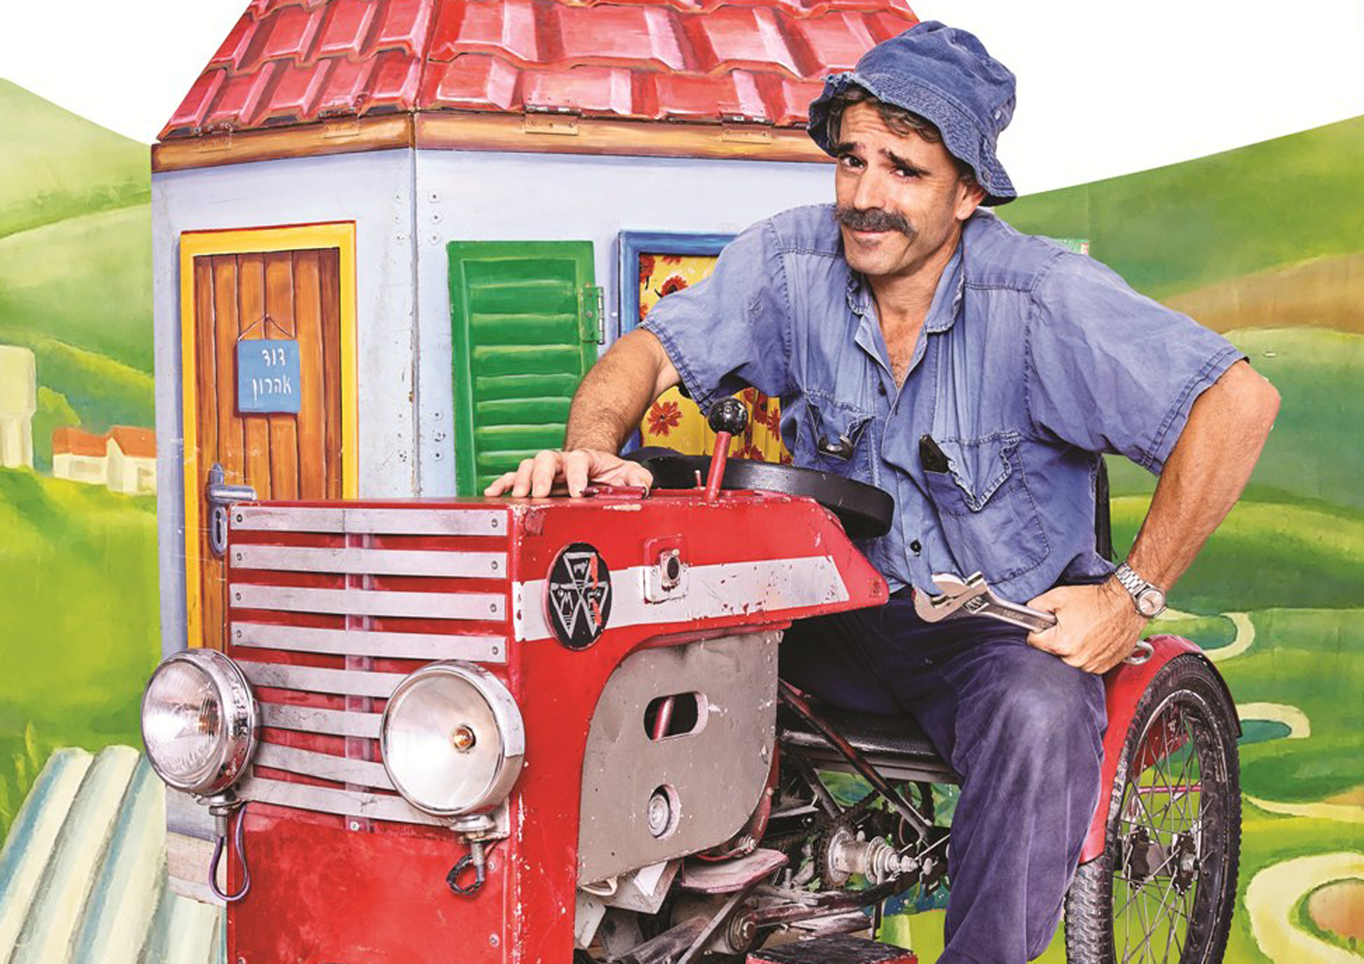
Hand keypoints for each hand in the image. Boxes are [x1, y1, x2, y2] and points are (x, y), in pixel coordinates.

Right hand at [482, 449, 654, 498]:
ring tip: (518, 495)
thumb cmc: (608, 473)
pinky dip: (502, 483)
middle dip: (542, 476)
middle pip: (546, 458)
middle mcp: (562, 461)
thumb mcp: (629, 475)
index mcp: (584, 459)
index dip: (577, 476)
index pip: (578, 461)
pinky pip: (514, 477)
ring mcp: (546, 469)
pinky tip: (493, 492)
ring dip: (520, 479)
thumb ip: (639, 480)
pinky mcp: (534, 479)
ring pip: (528, 465)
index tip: (578, 492)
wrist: (593, 466)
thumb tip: (643, 488)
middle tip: (542, 492)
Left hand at [1025, 578, 1148, 673]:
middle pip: (1052, 652)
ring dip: (1072, 647)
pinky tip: (1093, 638)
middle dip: (1056, 639)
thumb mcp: (1058, 596)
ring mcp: (1091, 664)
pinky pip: (1086, 662)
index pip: (1034, 642)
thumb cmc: (1096, 601)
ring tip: (1083, 630)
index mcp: (1061, 643)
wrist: (1126, 604)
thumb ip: (1036, 606)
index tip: (1047, 624)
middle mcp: (1075, 659)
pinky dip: (1087, 652)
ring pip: (1069, 659)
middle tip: (1069, 624)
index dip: (1039, 630)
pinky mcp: (1103, 666)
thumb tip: (1028, 613)